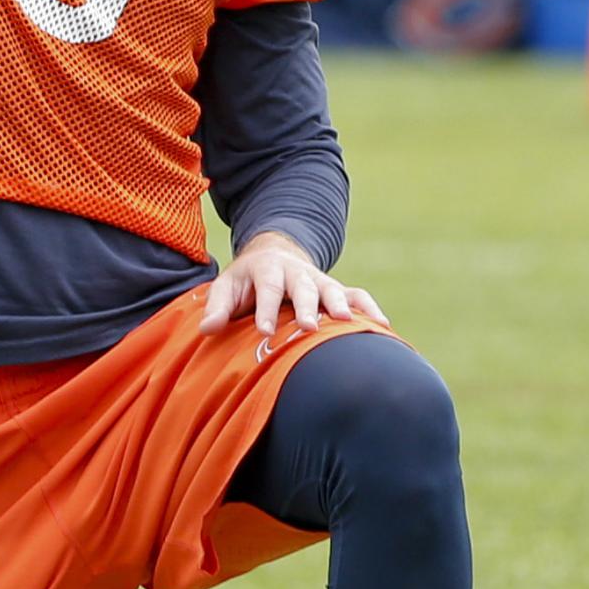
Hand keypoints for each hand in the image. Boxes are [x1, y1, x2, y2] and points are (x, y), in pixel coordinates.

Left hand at [199, 232, 389, 338]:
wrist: (272, 256)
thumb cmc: (246, 282)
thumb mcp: (226, 287)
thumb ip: (217, 307)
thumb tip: (207, 329)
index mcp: (266, 269)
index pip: (267, 288)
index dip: (267, 310)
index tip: (266, 332)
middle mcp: (296, 272)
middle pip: (303, 287)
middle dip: (307, 307)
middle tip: (309, 328)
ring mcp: (319, 280)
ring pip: (332, 289)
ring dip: (340, 305)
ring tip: (348, 323)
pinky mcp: (336, 290)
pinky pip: (356, 295)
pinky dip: (369, 308)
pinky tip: (381, 326)